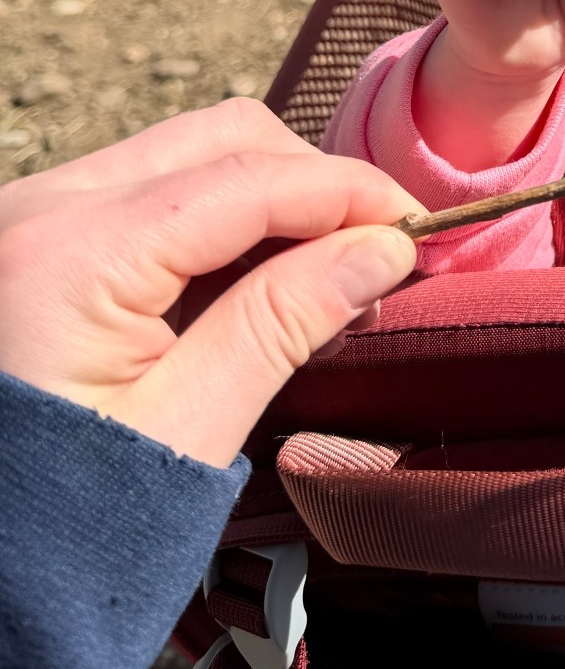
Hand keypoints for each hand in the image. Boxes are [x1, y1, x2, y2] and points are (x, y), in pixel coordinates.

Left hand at [0, 100, 419, 468]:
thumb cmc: (63, 528)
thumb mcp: (186, 429)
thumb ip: (282, 323)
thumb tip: (385, 249)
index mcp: (70, 255)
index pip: (247, 177)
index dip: (349, 192)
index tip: (422, 228)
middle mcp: (38, 207)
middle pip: (216, 140)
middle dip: (311, 185)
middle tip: (377, 257)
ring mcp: (27, 220)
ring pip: (183, 156)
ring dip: (268, 200)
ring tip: (325, 280)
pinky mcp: (30, 244)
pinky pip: (145, 194)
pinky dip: (217, 222)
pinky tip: (260, 286)